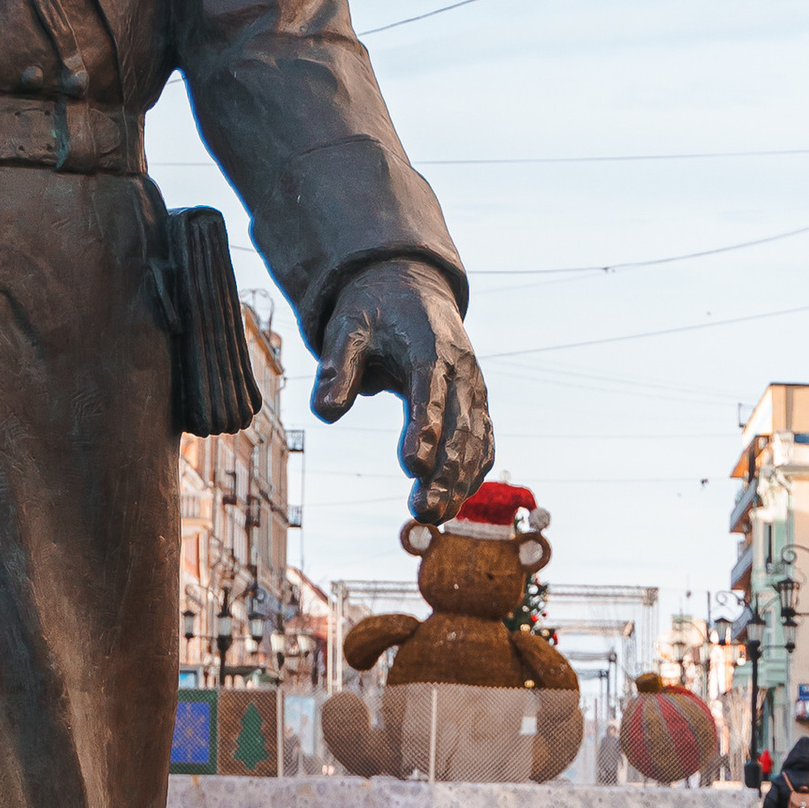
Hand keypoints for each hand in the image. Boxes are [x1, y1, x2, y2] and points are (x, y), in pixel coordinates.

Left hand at [312, 260, 491, 525]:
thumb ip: (336, 368)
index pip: (429, 392)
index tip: (411, 468)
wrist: (412, 290)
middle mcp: (461, 370)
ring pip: (476, 440)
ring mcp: (474, 388)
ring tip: (434, 517)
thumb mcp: (345, 328)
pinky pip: (483, 440)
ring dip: (460, 481)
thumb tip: (325, 413)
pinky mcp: (476, 403)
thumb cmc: (373, 313)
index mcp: (428, 348)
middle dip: (444, 471)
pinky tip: (455, 501)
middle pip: (459, 425)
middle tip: (422, 512)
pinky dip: (474, 471)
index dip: (424, 430)